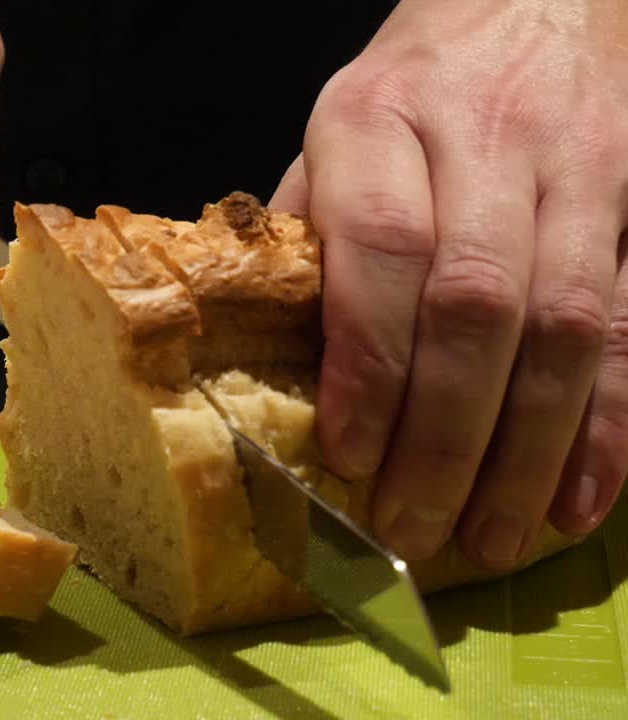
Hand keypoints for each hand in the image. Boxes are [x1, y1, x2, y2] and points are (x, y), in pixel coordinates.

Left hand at [271, 0, 627, 570]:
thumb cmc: (413, 88)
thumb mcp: (333, 131)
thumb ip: (309, 234)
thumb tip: (275, 365)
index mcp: (378, 119)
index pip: (380, 248)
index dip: (370, 360)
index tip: (352, 451)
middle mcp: (486, 139)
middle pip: (477, 301)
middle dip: (447, 431)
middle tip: (414, 524)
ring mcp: (580, 169)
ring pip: (565, 324)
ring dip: (531, 449)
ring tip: (494, 537)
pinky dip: (611, 422)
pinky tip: (581, 497)